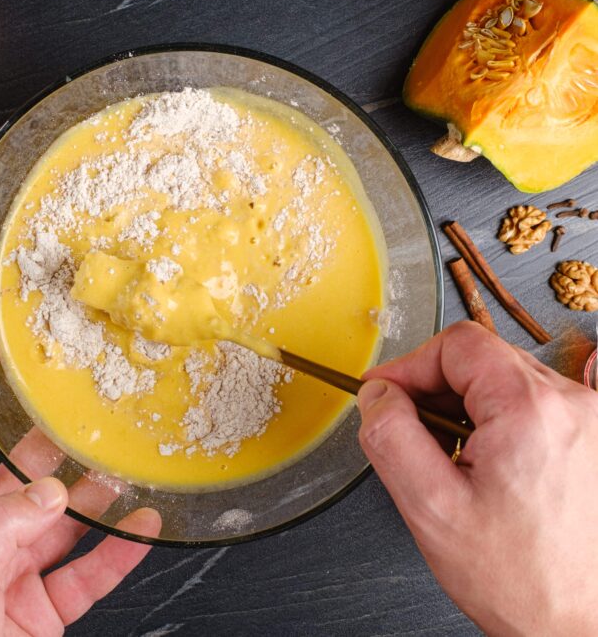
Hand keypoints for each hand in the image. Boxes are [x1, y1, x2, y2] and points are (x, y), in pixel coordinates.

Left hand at [0, 326, 160, 636]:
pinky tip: (143, 523)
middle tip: (77, 411)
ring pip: (60, 521)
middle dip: (46, 445)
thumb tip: (50, 490)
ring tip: (122, 464)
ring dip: (93, 493)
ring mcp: (11, 578)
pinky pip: (89, 570)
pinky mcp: (45, 610)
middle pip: (15, 480)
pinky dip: (119, 547)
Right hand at [357, 321, 597, 636]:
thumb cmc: (525, 582)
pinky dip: (500, 418)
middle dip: (435, 388)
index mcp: (530, 409)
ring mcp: (592, 420)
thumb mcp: (432, 508)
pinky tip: (487, 458)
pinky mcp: (596, 439)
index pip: (456, 345)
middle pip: (482, 358)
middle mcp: (573, 403)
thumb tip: (377, 394)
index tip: (385, 393)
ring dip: (467, 406)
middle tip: (413, 432)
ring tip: (453, 457)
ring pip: (507, 379)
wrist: (589, 630)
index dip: (409, 366)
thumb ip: (390, 436)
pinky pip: (536, 403)